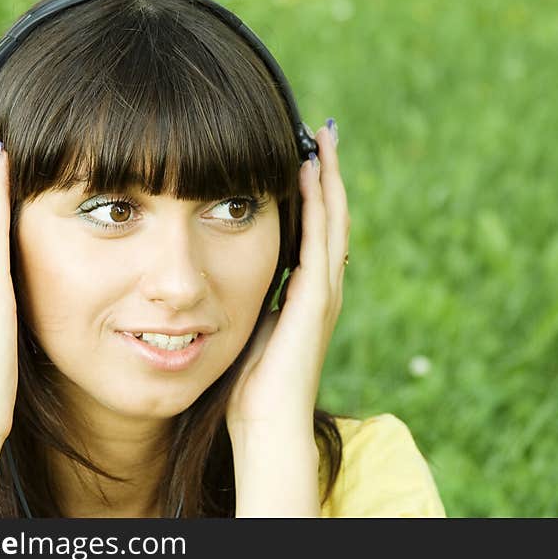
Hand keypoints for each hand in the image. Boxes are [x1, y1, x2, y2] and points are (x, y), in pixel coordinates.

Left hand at [226, 119, 348, 436]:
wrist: (266, 426)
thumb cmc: (252, 388)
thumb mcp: (250, 329)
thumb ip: (250, 301)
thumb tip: (225, 280)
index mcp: (308, 293)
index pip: (317, 230)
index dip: (314, 192)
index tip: (304, 155)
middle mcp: (324, 286)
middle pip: (332, 216)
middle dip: (328, 173)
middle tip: (323, 132)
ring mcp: (325, 291)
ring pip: (333, 218)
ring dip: (328, 176)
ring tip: (323, 137)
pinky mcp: (316, 298)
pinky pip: (319, 237)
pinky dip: (318, 201)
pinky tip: (308, 170)